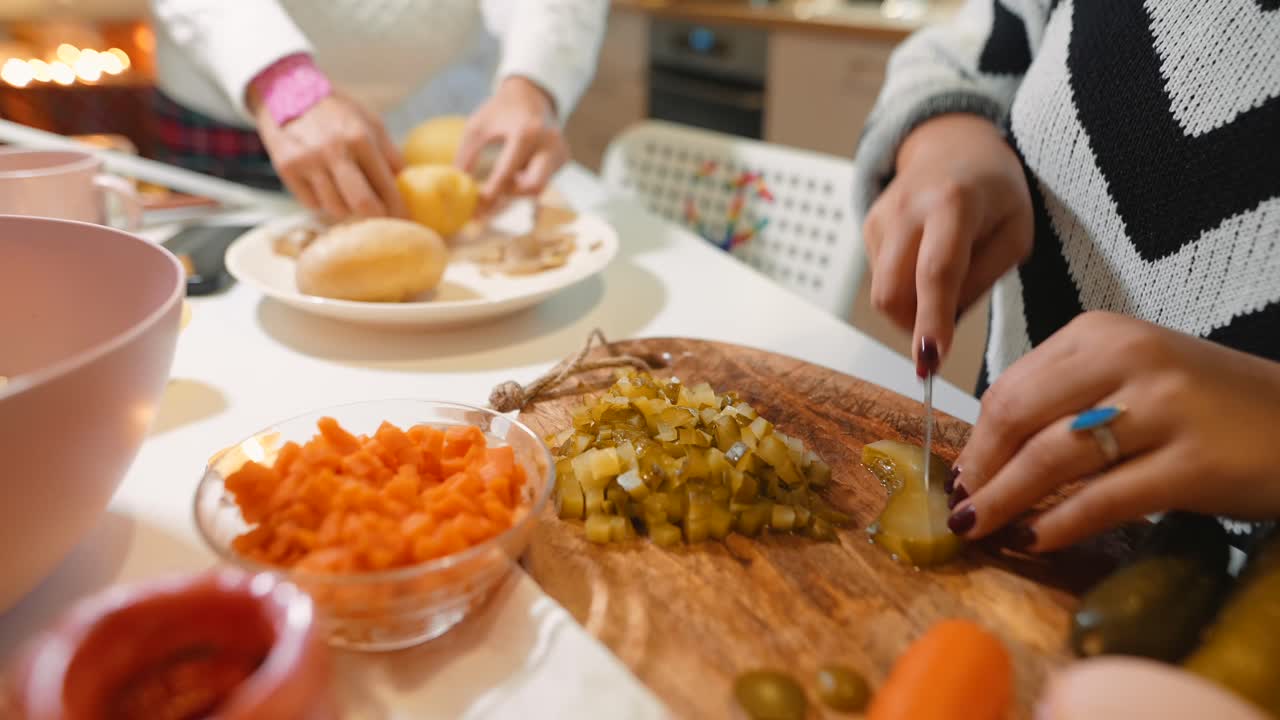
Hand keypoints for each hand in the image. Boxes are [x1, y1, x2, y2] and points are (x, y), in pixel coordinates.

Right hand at [253, 92, 406, 220]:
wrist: (285, 90)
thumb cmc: (335, 110)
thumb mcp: (369, 121)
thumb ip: (389, 154)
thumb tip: (405, 186)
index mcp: (360, 138)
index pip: (386, 186)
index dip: (398, 210)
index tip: (405, 222)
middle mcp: (334, 151)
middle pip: (362, 204)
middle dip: (375, 217)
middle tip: (380, 219)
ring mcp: (308, 162)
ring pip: (336, 208)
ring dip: (347, 207)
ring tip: (347, 192)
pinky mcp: (287, 170)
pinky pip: (312, 204)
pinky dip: (322, 201)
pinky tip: (324, 185)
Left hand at [456, 76, 567, 206]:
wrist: (531, 93)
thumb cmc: (500, 110)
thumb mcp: (477, 127)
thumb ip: (466, 156)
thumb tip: (457, 187)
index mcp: (526, 132)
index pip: (507, 173)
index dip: (491, 192)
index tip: (477, 204)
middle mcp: (549, 143)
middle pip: (534, 187)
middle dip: (512, 194)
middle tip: (493, 193)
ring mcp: (560, 151)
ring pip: (539, 186)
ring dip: (519, 187)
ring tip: (504, 175)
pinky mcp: (563, 158)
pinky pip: (544, 179)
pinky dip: (527, 180)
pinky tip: (518, 167)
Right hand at [863, 113, 1032, 371]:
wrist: (954, 146)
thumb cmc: (996, 192)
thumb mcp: (1016, 234)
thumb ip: (982, 280)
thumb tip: (942, 324)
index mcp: (954, 203)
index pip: (937, 271)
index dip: (932, 320)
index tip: (930, 359)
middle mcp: (909, 207)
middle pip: (894, 292)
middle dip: (914, 326)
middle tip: (942, 333)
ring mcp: (882, 217)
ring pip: (884, 293)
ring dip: (912, 307)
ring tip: (945, 278)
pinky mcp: (868, 226)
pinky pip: (881, 278)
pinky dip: (905, 286)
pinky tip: (925, 260)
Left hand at [949, 311, 1279, 550]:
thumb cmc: (1206, 404)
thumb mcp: (1131, 375)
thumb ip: (1066, 398)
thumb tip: (989, 451)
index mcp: (1100, 334)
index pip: (1010, 387)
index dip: (975, 438)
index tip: (959, 474)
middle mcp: (1128, 360)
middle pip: (1017, 417)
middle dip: (979, 469)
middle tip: (961, 508)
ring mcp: (1162, 409)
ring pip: (1051, 458)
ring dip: (1005, 500)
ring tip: (979, 528)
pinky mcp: (1192, 464)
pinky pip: (1103, 499)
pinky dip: (1058, 524)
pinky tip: (1035, 540)